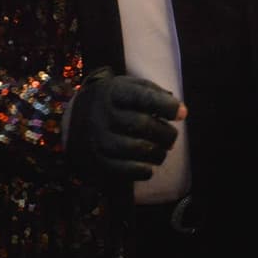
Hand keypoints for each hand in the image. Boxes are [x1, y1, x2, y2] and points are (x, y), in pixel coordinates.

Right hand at [66, 68, 185, 184]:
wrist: (76, 120)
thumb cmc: (114, 101)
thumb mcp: (129, 86)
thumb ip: (154, 94)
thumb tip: (181, 112)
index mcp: (114, 92)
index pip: (143, 97)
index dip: (166, 106)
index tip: (181, 114)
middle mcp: (103, 115)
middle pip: (143, 125)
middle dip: (166, 133)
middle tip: (171, 137)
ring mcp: (98, 139)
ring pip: (137, 149)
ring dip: (158, 153)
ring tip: (162, 150)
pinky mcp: (97, 160)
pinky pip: (125, 170)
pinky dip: (143, 170)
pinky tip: (149, 166)